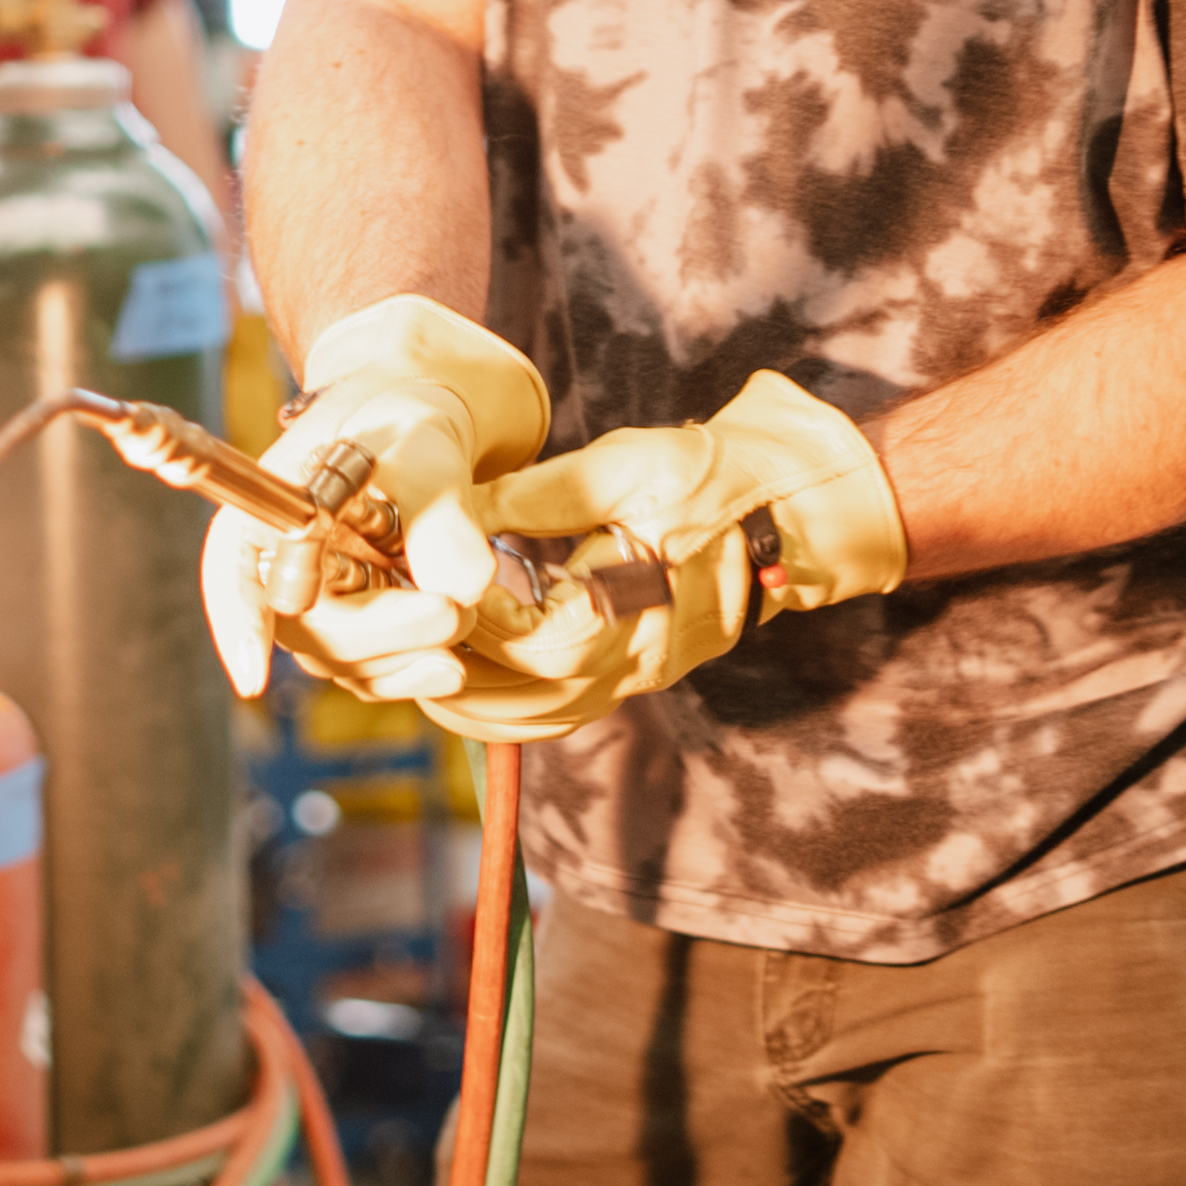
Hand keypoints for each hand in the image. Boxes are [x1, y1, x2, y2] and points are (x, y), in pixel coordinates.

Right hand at [197, 297, 545, 697]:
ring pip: (343, 660)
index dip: (239, 622)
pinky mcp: (354, 636)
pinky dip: (414, 674)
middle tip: (452, 613)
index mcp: (267, 509)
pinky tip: (454, 666)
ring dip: (407, 653)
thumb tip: (462, 589)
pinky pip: (373, 674)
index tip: (253, 678)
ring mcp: (314, 608)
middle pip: (302, 627)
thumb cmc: (406, 421)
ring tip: (467, 614)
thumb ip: (439, 514)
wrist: (429, 436)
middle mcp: (277, 567)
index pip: (231, 569)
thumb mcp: (423, 448)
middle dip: (379, 632)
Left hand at [372, 373, 912, 742]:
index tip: (408, 581)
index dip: (458, 611)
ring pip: (535, 719)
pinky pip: (562, 716)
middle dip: (443, 661)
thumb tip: (455, 507)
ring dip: (466, 700)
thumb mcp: (625, 466)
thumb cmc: (717, 477)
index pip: (521, 636)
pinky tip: (464, 686)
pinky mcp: (638, 675)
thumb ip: (536, 496)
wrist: (800, 509)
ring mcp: (636, 678)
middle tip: (386, 630)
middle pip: (515, 692)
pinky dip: (507, 712)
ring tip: (407, 663)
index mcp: (628, 610)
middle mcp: (632, 663)